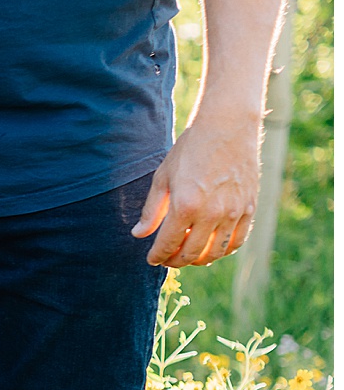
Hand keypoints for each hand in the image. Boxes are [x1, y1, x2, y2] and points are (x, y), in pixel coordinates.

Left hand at [132, 108, 261, 266]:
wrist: (227, 128)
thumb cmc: (190, 150)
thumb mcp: (163, 178)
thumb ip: (151, 210)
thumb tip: (139, 235)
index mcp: (185, 206)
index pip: (168, 244)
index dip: (157, 256)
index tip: (152, 259)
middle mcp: (211, 214)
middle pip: (191, 254)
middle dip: (175, 261)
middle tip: (168, 258)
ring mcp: (233, 213)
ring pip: (215, 252)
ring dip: (199, 260)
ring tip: (188, 255)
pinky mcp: (250, 208)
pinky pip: (238, 241)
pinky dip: (223, 250)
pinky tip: (212, 248)